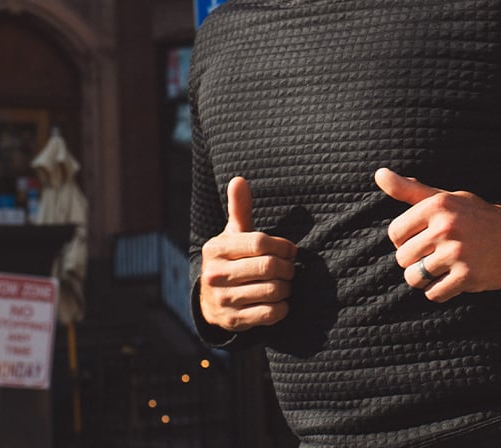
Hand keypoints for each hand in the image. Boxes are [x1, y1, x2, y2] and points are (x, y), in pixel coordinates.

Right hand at [199, 176, 297, 330]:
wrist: (209, 301)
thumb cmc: (230, 259)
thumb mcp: (232, 234)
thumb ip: (239, 209)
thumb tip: (239, 179)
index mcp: (217, 249)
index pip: (260, 242)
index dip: (283, 246)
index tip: (290, 250)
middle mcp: (216, 275)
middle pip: (269, 267)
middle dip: (288, 267)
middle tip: (290, 268)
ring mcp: (224, 300)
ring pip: (273, 291)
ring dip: (287, 287)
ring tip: (285, 283)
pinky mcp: (234, 321)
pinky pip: (271, 313)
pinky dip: (283, 307)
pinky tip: (280, 301)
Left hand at [375, 168, 500, 302]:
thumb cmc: (478, 216)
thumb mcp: (447, 198)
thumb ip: (412, 190)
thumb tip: (379, 174)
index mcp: (437, 205)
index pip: (395, 233)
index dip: (405, 240)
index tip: (424, 239)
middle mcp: (446, 227)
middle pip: (403, 258)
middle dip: (415, 261)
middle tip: (435, 256)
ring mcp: (457, 252)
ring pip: (414, 278)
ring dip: (425, 279)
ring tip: (441, 270)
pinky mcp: (468, 276)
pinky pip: (434, 293)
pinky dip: (440, 291)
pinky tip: (453, 280)